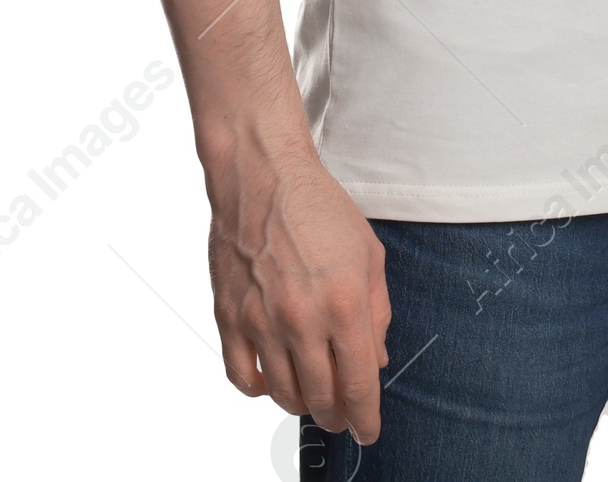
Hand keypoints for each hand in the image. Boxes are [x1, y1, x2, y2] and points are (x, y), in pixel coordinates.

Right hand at [206, 129, 390, 442]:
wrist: (264, 177)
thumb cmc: (320, 208)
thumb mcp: (369, 253)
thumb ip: (378, 311)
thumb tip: (377, 361)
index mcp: (344, 303)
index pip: (359, 384)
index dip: (366, 417)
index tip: (369, 430)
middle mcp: (302, 319)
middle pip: (322, 398)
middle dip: (338, 415)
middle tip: (343, 415)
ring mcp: (261, 322)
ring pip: (284, 394)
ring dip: (303, 404)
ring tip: (313, 396)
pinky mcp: (230, 318)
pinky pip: (242, 378)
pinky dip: (260, 390)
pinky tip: (273, 381)